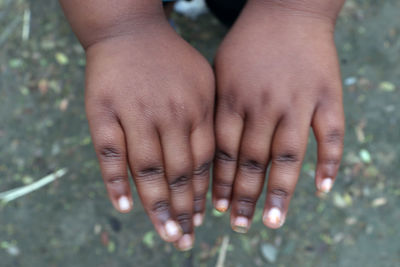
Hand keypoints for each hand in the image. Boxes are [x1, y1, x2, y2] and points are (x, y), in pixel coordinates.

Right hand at [85, 22, 214, 249]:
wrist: (130, 31)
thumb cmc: (171, 61)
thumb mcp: (203, 83)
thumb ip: (209, 121)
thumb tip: (214, 167)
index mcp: (195, 109)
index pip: (202, 163)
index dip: (200, 194)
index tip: (200, 220)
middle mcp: (168, 115)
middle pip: (177, 172)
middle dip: (182, 210)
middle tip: (184, 239)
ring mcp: (134, 114)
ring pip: (147, 169)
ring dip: (156, 206)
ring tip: (165, 234)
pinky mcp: (102, 112)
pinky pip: (110, 153)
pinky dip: (116, 182)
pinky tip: (126, 207)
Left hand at [212, 0, 344, 231]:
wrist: (287, 9)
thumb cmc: (247, 44)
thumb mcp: (219, 72)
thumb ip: (217, 111)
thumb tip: (210, 153)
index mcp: (232, 99)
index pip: (223, 152)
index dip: (220, 182)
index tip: (217, 208)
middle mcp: (263, 104)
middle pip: (252, 160)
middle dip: (245, 196)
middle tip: (240, 225)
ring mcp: (297, 101)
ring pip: (288, 155)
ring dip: (280, 191)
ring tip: (273, 221)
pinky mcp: (327, 96)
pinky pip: (331, 135)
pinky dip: (329, 163)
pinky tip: (321, 189)